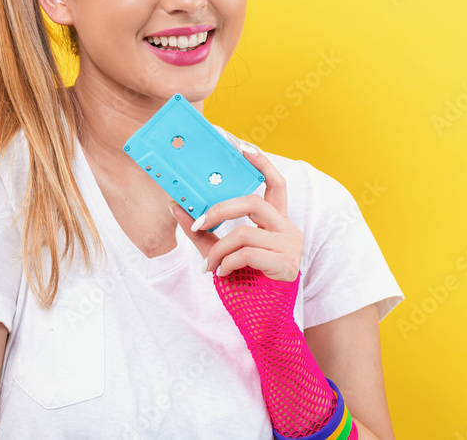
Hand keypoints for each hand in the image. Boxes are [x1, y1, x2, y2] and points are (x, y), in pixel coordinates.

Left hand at [169, 148, 302, 281]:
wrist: (265, 320)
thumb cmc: (247, 284)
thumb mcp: (221, 253)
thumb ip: (203, 232)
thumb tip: (176, 207)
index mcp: (277, 222)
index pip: (276, 183)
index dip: (261, 163)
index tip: (242, 147)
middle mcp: (288, 229)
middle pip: (255, 201)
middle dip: (221, 209)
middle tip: (198, 221)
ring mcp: (289, 246)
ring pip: (245, 232)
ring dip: (219, 249)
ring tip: (209, 266)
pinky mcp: (285, 264)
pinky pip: (247, 254)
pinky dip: (227, 263)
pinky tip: (222, 274)